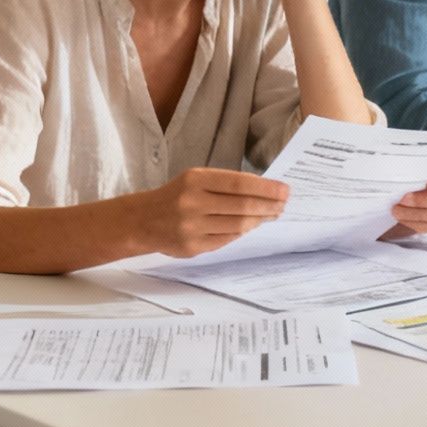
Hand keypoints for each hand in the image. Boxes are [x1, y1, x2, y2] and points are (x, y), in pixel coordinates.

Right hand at [137, 168, 289, 256]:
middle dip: (268, 206)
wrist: (142, 221)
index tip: (284, 190)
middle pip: (243, 206)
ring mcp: (193, 228)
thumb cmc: (176, 196)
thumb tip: (264, 191)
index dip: (266, 188)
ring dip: (259, 220)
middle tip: (283, 204)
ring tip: (271, 214)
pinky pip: (227, 239)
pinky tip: (250, 225)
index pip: (239, 184)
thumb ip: (225, 184)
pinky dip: (242, 231)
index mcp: (195, 180)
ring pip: (238, 225)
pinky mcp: (193, 247)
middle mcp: (193, 203)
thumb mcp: (195, 180)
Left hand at [379, 167, 426, 239]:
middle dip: (425, 200)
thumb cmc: (409, 173)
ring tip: (396, 208)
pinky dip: (412, 221)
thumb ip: (414, 164)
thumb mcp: (411, 164)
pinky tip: (399, 215)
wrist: (400, 191)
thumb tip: (400, 159)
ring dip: (415, 213)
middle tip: (403, 198)